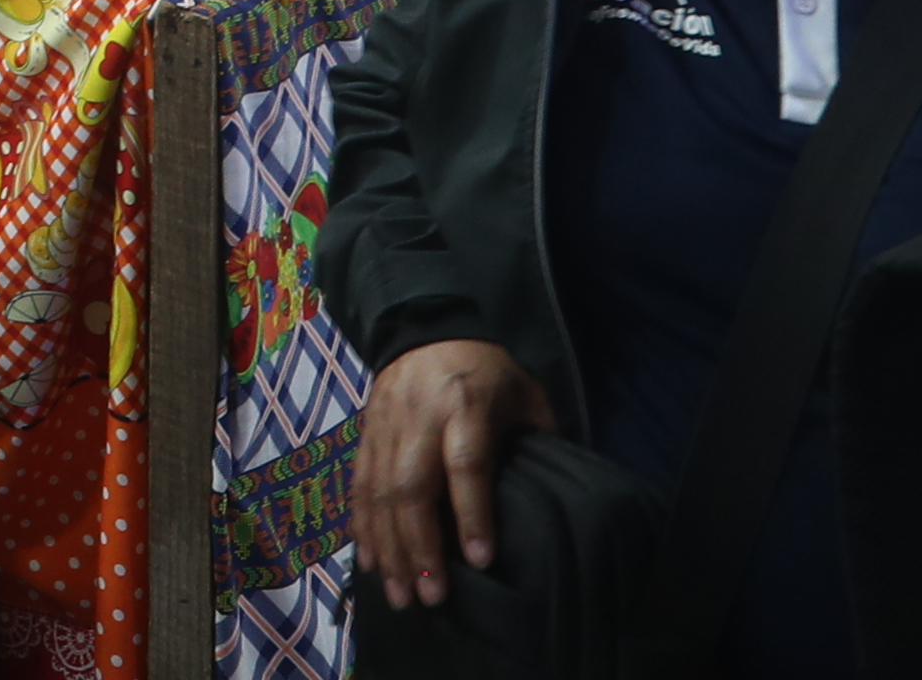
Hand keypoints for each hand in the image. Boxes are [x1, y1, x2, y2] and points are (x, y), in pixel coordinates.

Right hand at [351, 340, 546, 612]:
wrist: (426, 325)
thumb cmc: (489, 370)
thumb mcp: (526, 394)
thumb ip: (539, 439)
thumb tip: (562, 496)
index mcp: (465, 404)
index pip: (466, 464)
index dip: (473, 514)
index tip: (482, 561)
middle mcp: (419, 416)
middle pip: (412, 486)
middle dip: (420, 545)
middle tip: (432, 596)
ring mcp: (386, 424)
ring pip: (379, 492)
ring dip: (388, 547)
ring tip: (400, 595)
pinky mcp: (366, 430)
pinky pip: (358, 484)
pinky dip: (362, 526)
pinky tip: (371, 563)